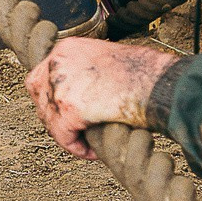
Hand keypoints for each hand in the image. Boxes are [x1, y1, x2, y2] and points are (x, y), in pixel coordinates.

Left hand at [24, 38, 176, 159]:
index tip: (66, 114)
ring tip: (85, 144)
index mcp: (68, 48)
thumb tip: (82, 95)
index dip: (51, 98)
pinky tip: (91, 152)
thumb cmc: (146, 74)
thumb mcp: (106, 62)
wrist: (161, 83)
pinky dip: (75, 147)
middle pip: (39, 96)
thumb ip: (87, 74)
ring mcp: (61, 83)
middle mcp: (58, 61)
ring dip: (66, 134)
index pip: (42, 75)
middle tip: (74, 132)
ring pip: (49, 118)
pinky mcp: (70, 107)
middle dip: (54, 116)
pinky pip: (63, 135)